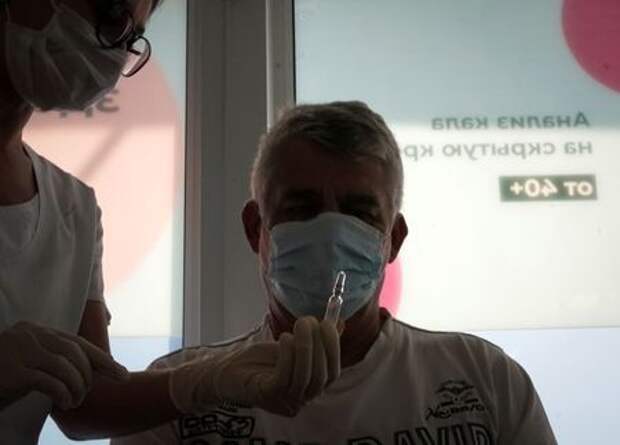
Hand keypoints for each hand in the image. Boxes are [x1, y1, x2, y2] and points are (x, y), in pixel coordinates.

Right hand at [0, 321, 128, 410]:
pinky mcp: (12, 371)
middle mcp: (28, 334)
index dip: (103, 360)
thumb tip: (94, 370)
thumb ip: (56, 360)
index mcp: (36, 330)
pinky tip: (65, 403)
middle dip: (89, 375)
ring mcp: (18, 350)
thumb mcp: (32, 364)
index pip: (77, 343)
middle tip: (87, 394)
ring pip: (65, 367)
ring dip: (77, 387)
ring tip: (75, 401)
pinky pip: (50, 382)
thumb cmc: (3, 378)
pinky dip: (64, 394)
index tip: (122, 374)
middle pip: (75, 352)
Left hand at [169, 316, 339, 415]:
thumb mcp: (291, 346)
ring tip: (299, 325)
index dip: (334, 348)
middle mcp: (300, 399)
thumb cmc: (258, 361)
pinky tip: (283, 338)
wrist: (224, 371)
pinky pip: (284, 378)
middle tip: (309, 320)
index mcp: (309, 387)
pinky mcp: (267, 395)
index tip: (329, 323)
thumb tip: (337, 322)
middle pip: (321, 376)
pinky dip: (288, 355)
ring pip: (305, 377)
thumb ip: (313, 340)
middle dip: (319, 344)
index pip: (332, 373)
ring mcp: (284, 400)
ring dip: (305, 346)